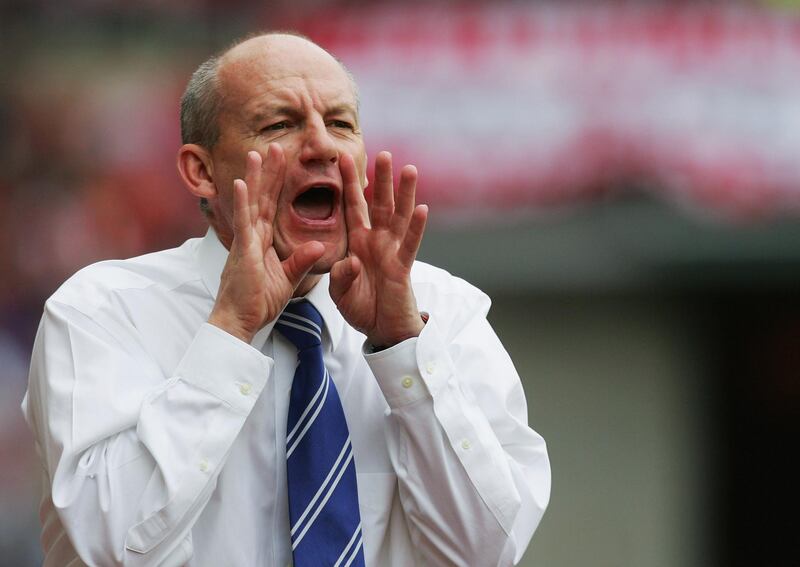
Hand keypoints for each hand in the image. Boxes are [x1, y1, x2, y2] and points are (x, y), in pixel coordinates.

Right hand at [208, 145, 324, 342]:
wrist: (240, 323)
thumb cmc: (258, 303)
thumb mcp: (288, 279)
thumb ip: (301, 260)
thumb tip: (318, 244)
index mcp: (262, 241)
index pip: (272, 207)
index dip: (278, 185)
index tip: (284, 163)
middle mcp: (252, 237)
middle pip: (262, 198)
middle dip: (268, 173)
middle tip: (275, 146)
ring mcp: (245, 242)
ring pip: (251, 204)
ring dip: (254, 178)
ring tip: (257, 153)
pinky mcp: (242, 252)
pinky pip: (243, 224)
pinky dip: (242, 203)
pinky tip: (240, 184)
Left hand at [330, 151, 428, 347]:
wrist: (380, 330)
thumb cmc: (360, 308)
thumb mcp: (339, 291)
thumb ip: (340, 275)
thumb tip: (351, 261)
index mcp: (357, 242)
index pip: (353, 207)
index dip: (349, 183)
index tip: (342, 158)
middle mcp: (376, 242)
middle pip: (379, 204)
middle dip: (381, 179)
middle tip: (382, 152)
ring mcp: (391, 252)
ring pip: (400, 217)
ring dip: (404, 194)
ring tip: (409, 169)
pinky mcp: (402, 268)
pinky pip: (410, 244)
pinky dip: (417, 227)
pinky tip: (423, 208)